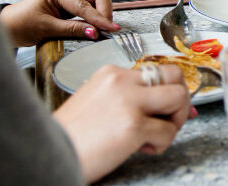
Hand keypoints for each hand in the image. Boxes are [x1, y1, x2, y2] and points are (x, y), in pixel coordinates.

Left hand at [0, 0, 117, 46]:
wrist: (8, 26)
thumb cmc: (20, 24)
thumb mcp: (46, 29)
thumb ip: (72, 29)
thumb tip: (94, 32)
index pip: (85, 4)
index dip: (100, 18)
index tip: (111, 29)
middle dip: (105, 10)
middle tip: (108, 28)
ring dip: (103, 12)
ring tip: (103, 28)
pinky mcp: (72, 1)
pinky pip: (91, 4)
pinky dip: (97, 14)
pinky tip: (97, 24)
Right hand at [53, 64, 193, 182]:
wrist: (47, 155)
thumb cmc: (72, 135)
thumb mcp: (98, 102)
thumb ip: (129, 98)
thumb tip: (165, 105)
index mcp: (111, 73)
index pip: (157, 70)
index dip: (170, 90)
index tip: (171, 107)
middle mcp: (121, 81)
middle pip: (175, 75)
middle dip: (180, 99)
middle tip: (169, 120)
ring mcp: (129, 101)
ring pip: (179, 98)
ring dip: (175, 121)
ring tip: (154, 136)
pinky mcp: (133, 125)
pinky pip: (167, 131)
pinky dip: (160, 145)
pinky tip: (139, 149)